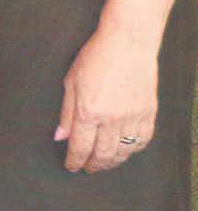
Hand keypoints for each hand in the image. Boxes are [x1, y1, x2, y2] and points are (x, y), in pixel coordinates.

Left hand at [54, 26, 157, 172]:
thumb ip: (66, 113)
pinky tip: (125, 150)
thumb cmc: (96, 56)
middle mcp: (112, 118)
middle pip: (102, 154)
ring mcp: (133, 117)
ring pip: (123, 151)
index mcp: (88, 111)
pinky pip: (142, 140)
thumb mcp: (71, 81)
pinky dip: (132, 149)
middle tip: (88, 168)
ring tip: (104, 162)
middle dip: (93, 165)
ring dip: (112, 161)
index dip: (74, 160)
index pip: (80, 147)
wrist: (128, 42)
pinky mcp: (149, 113)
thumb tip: (60, 137)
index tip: (72, 166)